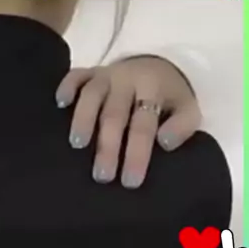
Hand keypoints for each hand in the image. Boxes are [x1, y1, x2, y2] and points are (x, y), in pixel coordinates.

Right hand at [56, 56, 200, 187]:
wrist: (157, 65)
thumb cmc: (169, 99)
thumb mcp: (188, 109)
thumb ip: (182, 126)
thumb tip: (165, 143)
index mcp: (154, 90)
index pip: (144, 125)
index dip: (137, 153)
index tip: (130, 182)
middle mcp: (128, 80)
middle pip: (115, 114)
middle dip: (108, 146)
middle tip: (102, 176)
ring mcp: (106, 74)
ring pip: (92, 95)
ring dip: (83, 118)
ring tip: (77, 145)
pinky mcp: (90, 72)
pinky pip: (76, 76)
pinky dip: (67, 87)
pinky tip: (60, 104)